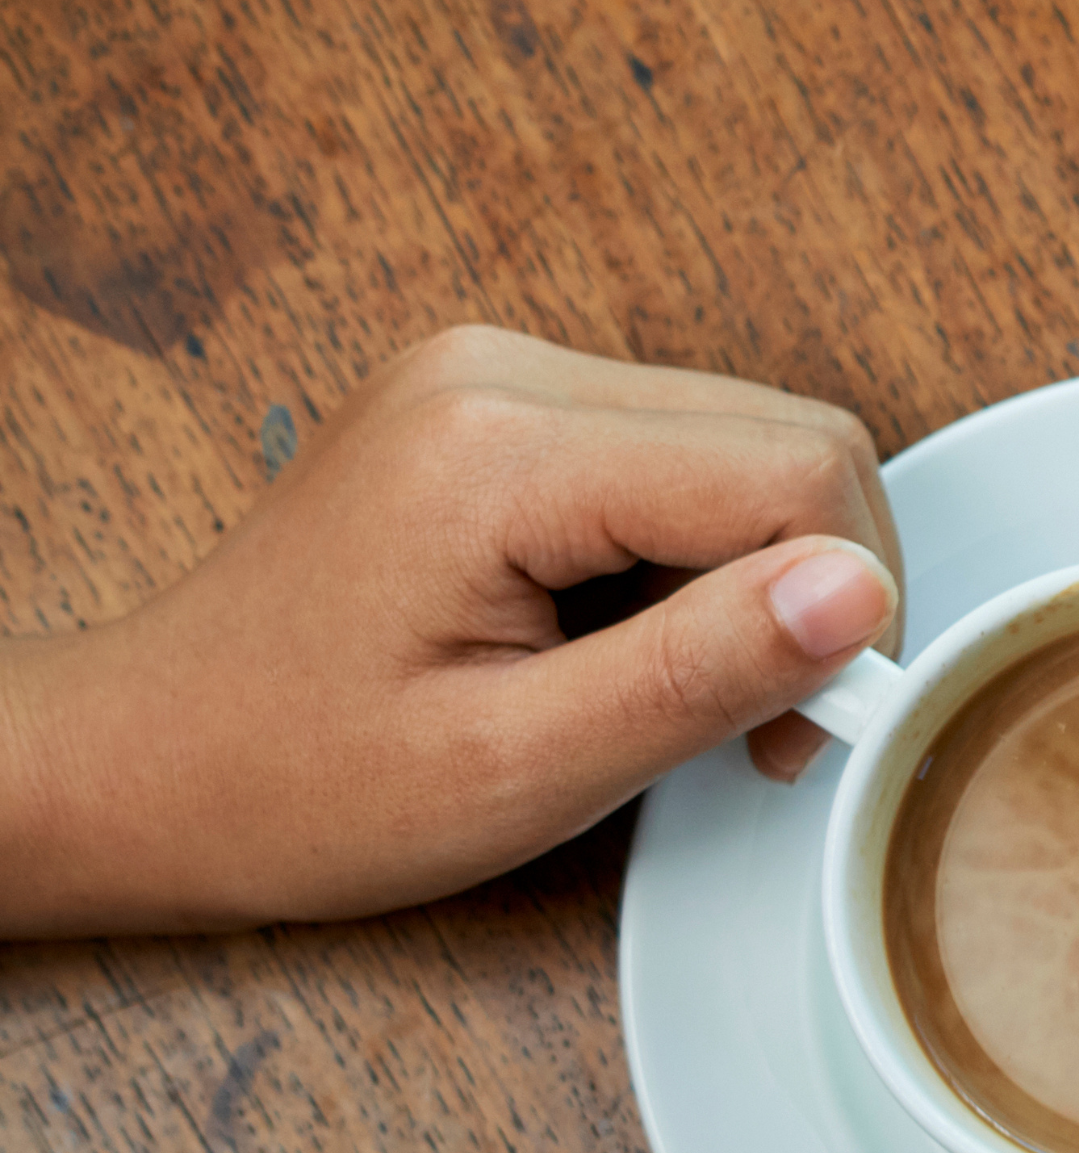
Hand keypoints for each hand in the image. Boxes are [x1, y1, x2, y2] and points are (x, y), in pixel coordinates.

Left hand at [0, 324, 897, 933]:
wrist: (148, 762)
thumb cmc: (298, 780)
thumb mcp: (520, 766)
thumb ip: (701, 669)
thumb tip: (856, 592)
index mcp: (498, 447)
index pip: (794, 470)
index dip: (841, 609)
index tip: (797, 730)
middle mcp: (497, 373)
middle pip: (787, 439)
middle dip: (809, 589)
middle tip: (751, 723)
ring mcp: (492, 378)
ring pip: (747, 444)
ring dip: (753, 576)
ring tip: (668, 687)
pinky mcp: (497, 409)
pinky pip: (677, 455)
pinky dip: (692, 558)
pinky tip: (624, 639)